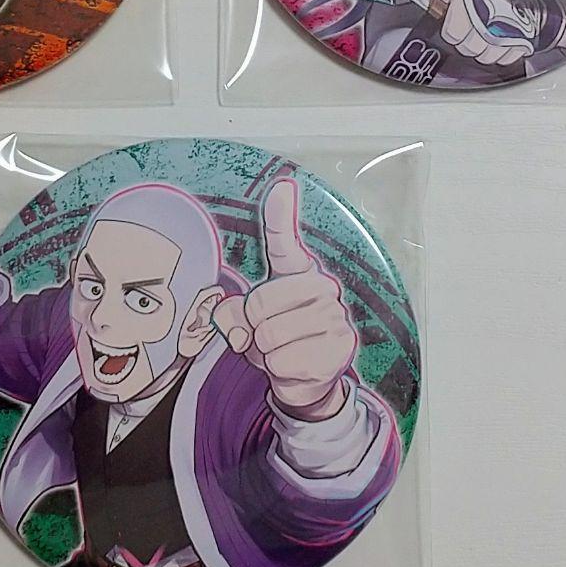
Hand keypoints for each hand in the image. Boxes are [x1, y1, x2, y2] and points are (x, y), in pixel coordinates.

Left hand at [212, 179, 356, 420]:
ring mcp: (333, 318)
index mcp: (299, 273)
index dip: (280, 214)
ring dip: (265, 351)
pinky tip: (293, 366)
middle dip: (252, 325)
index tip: (281, 186)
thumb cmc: (277, 338)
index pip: (284, 241)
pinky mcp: (336, 350)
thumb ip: (233, 312)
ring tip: (280, 350)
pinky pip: (282, 360)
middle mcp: (322, 288)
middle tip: (265, 334)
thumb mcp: (247, 322)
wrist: (307, 380)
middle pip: (260, 302)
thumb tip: (228, 320)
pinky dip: (278, 370)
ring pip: (269, 334)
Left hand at [417, 0, 533, 67]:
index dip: (453, 33)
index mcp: (467, 7)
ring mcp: (505, 33)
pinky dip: (504, 55)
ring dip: (485, 51)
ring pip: (487, 57)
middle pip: (470, 49)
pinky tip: (502, 44)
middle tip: (473, 34)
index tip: (457, 29)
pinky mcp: (522, 41)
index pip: (452, 35)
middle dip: (468, 43)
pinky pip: (507, 59)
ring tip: (487, 40)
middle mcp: (486, 22)